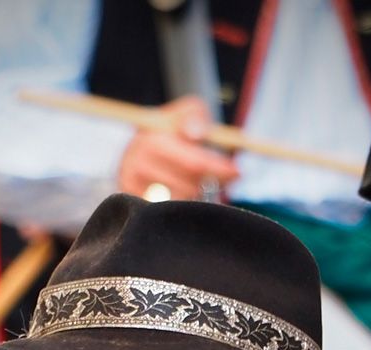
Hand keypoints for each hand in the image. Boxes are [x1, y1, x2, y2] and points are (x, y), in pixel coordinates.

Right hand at [117, 94, 238, 200]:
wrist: (137, 148)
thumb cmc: (169, 130)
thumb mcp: (184, 113)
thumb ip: (194, 116)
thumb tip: (196, 134)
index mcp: (150, 141)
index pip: (194, 163)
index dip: (218, 169)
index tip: (238, 173)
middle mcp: (137, 166)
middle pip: (189, 186)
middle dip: (210, 183)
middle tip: (225, 179)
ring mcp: (132, 188)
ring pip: (180, 202)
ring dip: (197, 195)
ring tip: (201, 183)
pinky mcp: (133, 205)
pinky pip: (168, 215)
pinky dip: (182, 208)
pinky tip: (187, 195)